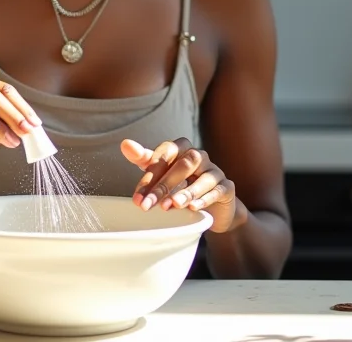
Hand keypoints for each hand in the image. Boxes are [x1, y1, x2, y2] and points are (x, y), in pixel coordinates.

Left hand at [121, 137, 236, 232]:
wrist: (212, 205)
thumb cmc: (180, 183)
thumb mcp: (160, 171)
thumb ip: (144, 159)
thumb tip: (125, 144)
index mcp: (181, 148)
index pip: (165, 154)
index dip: (150, 174)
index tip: (137, 196)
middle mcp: (199, 156)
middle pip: (182, 165)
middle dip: (163, 185)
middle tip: (148, 205)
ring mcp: (215, 170)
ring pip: (202, 176)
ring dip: (185, 191)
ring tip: (171, 206)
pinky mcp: (227, 187)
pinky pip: (218, 190)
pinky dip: (204, 199)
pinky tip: (193, 208)